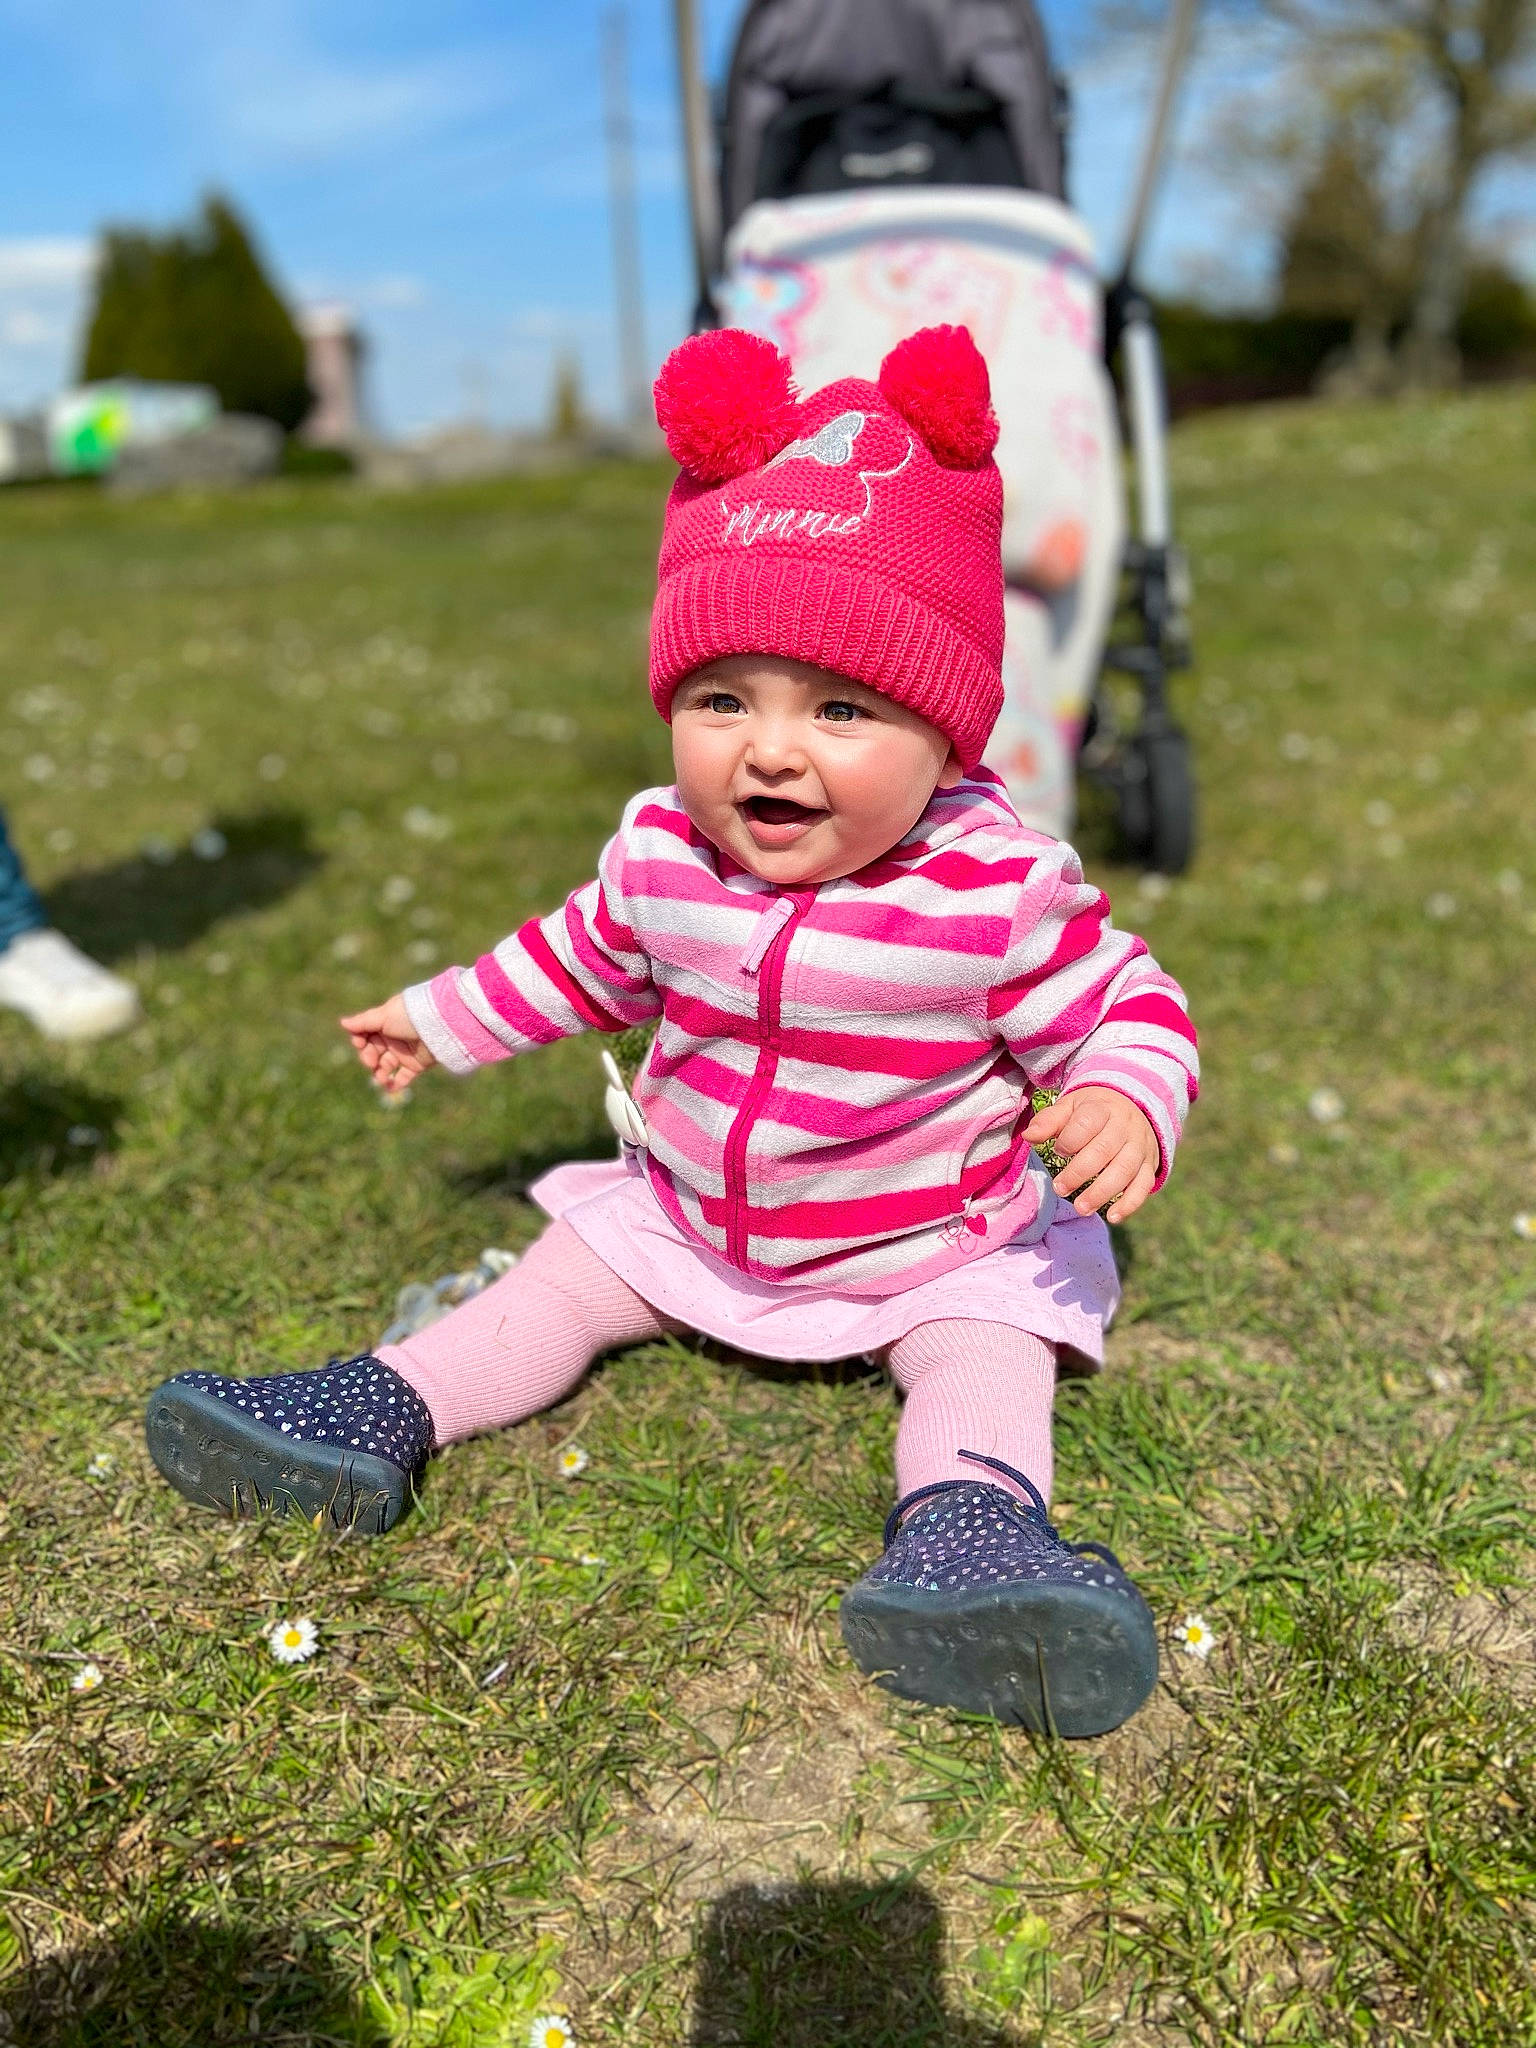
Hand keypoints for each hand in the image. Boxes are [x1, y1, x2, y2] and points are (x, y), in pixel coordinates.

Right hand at [339, 994, 436, 1095]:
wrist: (440, 1024)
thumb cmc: (410, 1015)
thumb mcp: (385, 1016)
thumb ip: (364, 1022)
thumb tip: (343, 1023)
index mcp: (384, 1023)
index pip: (365, 1036)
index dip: (359, 1042)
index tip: (360, 1044)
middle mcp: (393, 1038)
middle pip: (373, 1053)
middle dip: (369, 1059)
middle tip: (372, 1062)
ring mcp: (404, 1052)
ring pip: (385, 1067)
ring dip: (379, 1074)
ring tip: (381, 1079)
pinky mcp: (416, 1065)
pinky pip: (402, 1078)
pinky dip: (395, 1084)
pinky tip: (390, 1088)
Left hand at [1022, 1085, 1159, 1223]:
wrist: (1133, 1106)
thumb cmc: (1093, 1111)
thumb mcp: (1071, 1107)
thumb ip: (1049, 1121)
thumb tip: (1029, 1137)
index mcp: (1103, 1109)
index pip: (1088, 1123)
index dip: (1071, 1140)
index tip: (1058, 1151)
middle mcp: (1125, 1127)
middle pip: (1105, 1150)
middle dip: (1080, 1172)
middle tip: (1060, 1189)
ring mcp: (1139, 1147)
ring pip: (1124, 1170)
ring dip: (1102, 1192)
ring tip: (1081, 1208)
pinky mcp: (1149, 1165)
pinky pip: (1144, 1185)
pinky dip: (1130, 1203)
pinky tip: (1112, 1217)